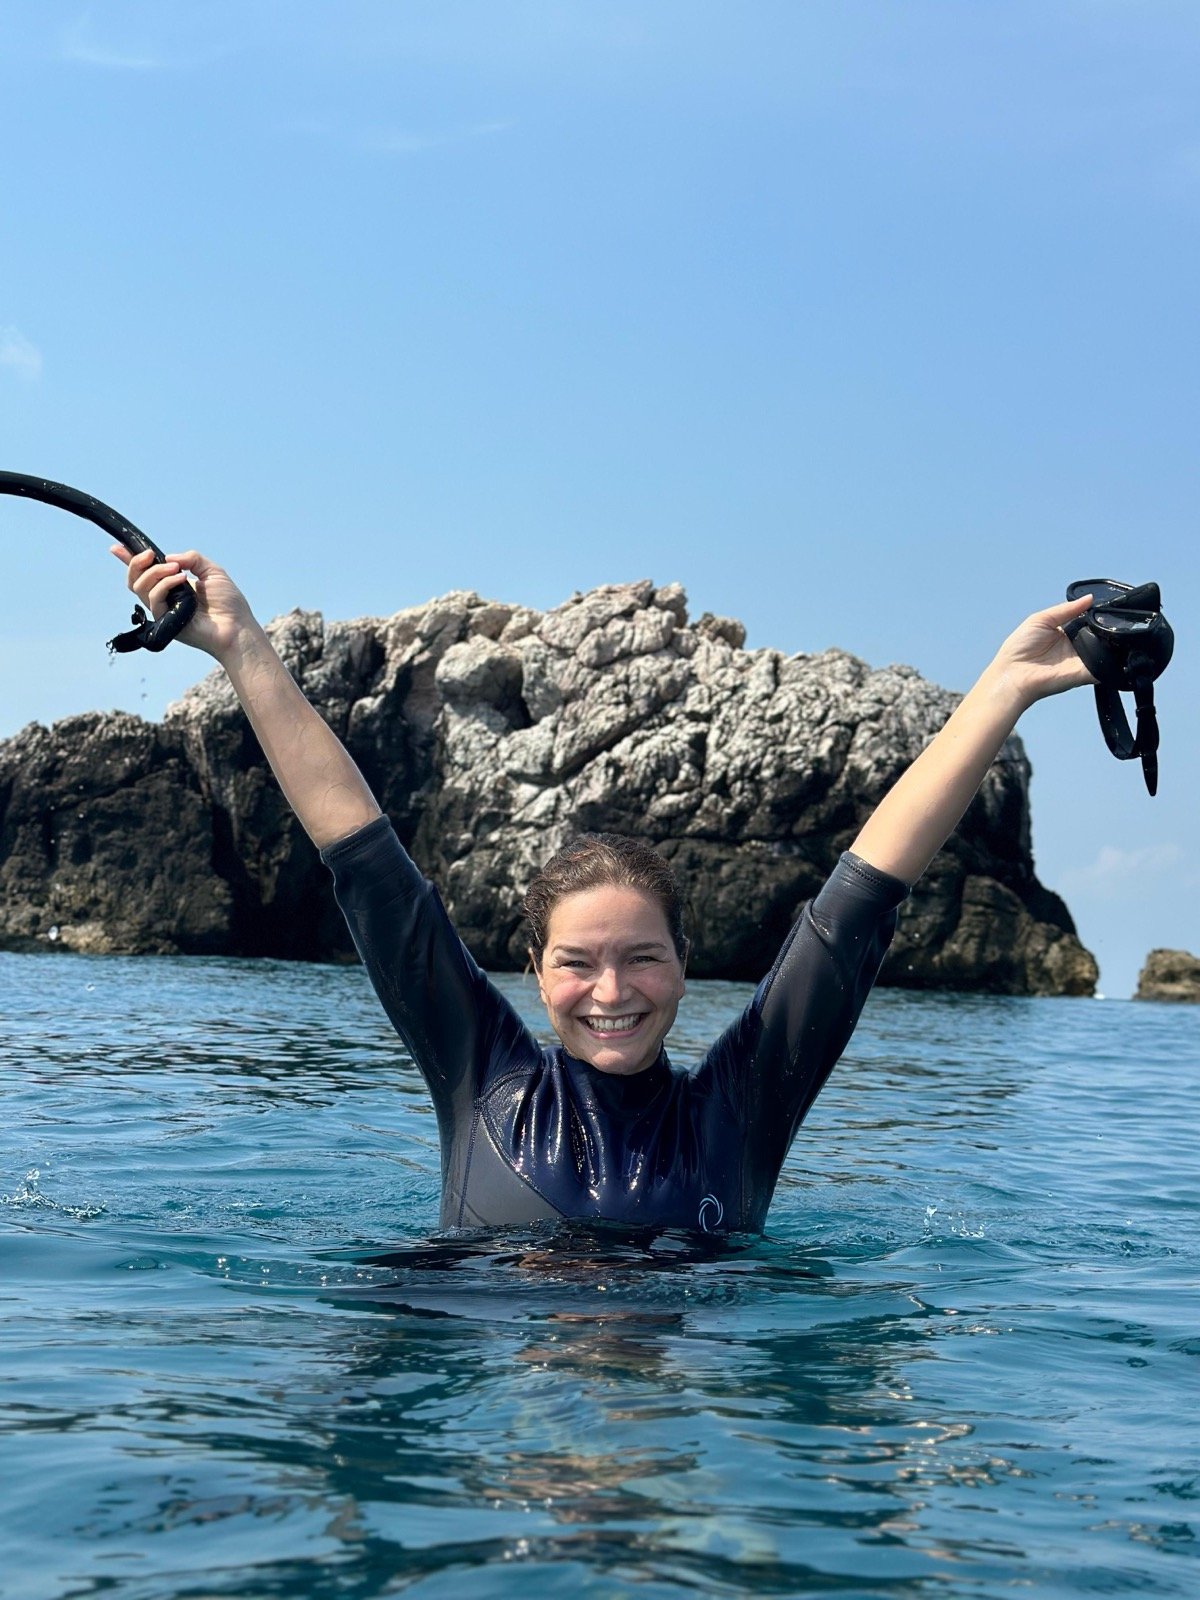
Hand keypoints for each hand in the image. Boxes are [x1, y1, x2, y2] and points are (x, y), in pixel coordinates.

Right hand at [111, 546, 258, 662]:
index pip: (146, 572)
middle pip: (134, 580)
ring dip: (156, 572)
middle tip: (152, 555)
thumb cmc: (228, 603)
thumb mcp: (212, 571)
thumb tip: (168, 557)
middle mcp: (165, 597)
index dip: (129, 560)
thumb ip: (191, 559)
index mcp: (174, 585)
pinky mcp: (165, 621)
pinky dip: (165, 584)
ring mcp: (164, 610)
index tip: (116, 547)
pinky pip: (154, 599)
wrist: (237, 627)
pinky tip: (182, 580)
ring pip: (140, 587)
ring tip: (178, 570)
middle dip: (136, 562)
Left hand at [988, 594, 1097, 709]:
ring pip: (1105, 647)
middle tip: (1108, 616)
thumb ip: (1066, 609)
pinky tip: (1108, 646)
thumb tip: (1090, 598)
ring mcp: (1082, 660)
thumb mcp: (1041, 619)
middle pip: (1099, 633)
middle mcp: (1076, 647)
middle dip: (1105, 625)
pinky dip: (1108, 658)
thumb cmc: (1019, 648)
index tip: (1105, 603)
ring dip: (1109, 638)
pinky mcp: (1085, 673)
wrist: (1013, 675)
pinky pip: (1104, 665)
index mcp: (1066, 633)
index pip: (1088, 621)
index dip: (1096, 613)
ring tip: (1107, 628)